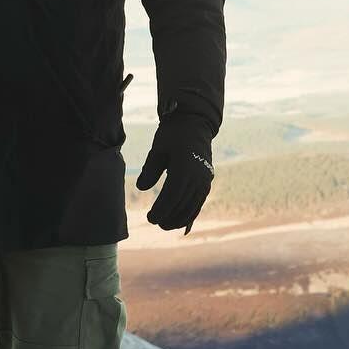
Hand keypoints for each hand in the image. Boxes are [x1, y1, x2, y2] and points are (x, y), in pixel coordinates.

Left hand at [136, 109, 214, 232]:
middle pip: (183, 205)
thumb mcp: (157, 149)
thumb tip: (141, 188)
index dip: (161, 210)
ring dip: (180, 218)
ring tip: (165, 224)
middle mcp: (198, 177)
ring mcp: (205, 180)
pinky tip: (181, 222)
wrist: (195, 124)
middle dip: (169, 217)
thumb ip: (149, 170)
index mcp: (185, 168)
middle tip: (155, 222)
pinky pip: (199, 202)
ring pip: (193, 207)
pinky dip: (190, 213)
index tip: (150, 218)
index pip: (172, 196)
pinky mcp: (207, 181)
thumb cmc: (172, 134)